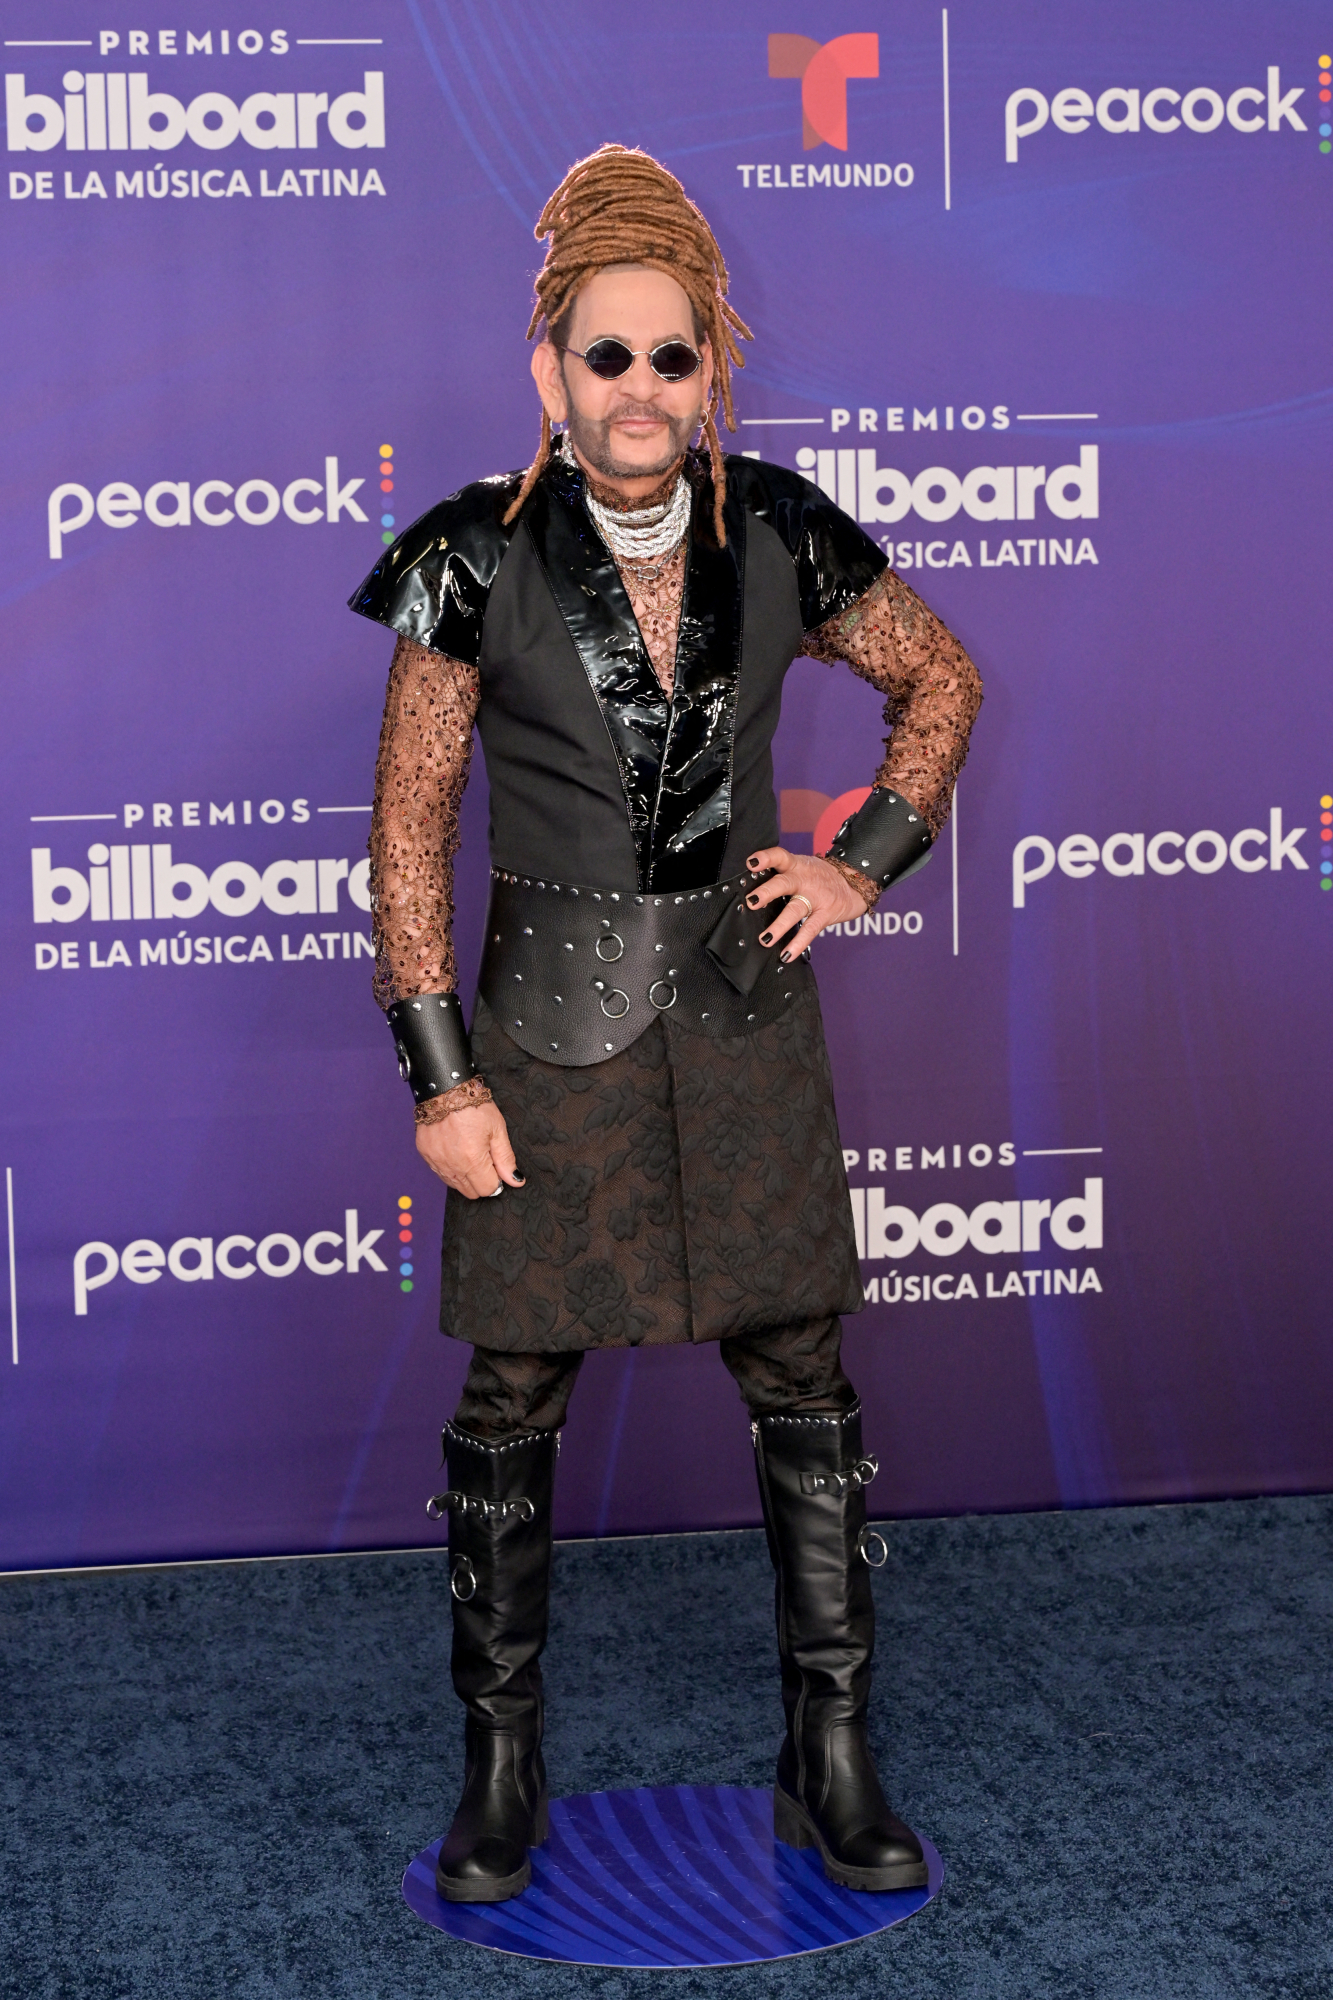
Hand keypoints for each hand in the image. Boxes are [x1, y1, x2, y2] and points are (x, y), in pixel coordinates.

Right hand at [415, 1101, 525, 1198]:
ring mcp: (436, 1162)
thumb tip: (516, 1181)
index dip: (496, 1180)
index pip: (488, 1189)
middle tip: (484, 1158)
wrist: (444, 1088)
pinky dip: (450, 1168)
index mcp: (472, 1160)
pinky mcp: (426, 1155)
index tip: (496, 1166)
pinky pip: (441, 1173)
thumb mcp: (497, 1129)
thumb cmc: (473, 1105)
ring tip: (469, 1151)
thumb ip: (506, 1159)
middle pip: (471, 1192)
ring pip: (455, 1185)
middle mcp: (452, 1166)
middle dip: (481, 1180)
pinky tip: (456, 1150)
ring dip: (465, 1176)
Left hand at [743, 846, 871, 960]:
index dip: (766, 858)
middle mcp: (804, 880)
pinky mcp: (825, 914)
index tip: (751, 863)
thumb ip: (783, 873)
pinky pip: (810, 930)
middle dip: (767, 892)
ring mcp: (816, 897)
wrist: (856, 882)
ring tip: (765, 939)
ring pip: (795, 910)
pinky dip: (798, 944)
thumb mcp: (804, 866)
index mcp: (796, 865)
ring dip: (779, 926)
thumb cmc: (822, 876)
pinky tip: (786, 955)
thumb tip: (754, 890)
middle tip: (752, 902)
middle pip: (784, 884)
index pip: (780, 856)